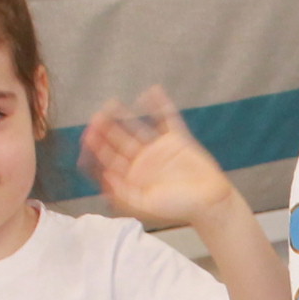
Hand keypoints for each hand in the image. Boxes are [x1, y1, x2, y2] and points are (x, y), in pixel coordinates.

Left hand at [80, 87, 234, 224]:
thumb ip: (124, 193)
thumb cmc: (178, 208)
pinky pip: (167, 118)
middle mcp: (142, 161)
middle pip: (119, 140)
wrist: (209, 202)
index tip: (88, 135)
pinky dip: (160, 105)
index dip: (98, 147)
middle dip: (107, 128)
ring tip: (113, 103)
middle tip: (97, 115)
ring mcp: (158, 149)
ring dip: (125, 114)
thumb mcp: (146, 205)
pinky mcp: (176, 139)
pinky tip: (152, 91)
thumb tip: (105, 175)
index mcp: (132, 178)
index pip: (109, 159)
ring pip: (137, 127)